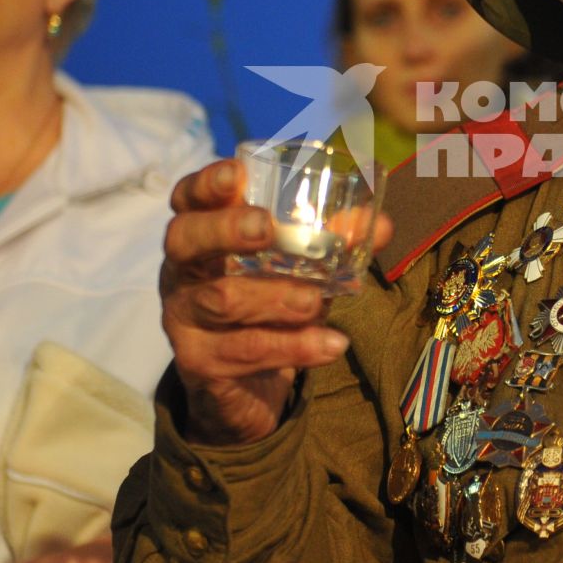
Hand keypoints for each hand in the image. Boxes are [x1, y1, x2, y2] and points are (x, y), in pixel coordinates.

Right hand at [161, 159, 391, 444]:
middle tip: (266, 228)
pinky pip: (246, 350)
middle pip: (184, 239)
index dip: (205, 184)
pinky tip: (332, 344)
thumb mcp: (301, 271)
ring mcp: (184, 317)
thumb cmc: (271, 306)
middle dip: (225, 229)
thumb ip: (335, 244)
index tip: (235, 173)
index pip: (187, 200)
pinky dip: (295, 347)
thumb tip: (380, 225)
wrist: (245, 389)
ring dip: (275, 297)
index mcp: (202, 236)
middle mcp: (182, 271)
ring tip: (316, 301)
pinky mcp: (198, 361)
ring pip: (222, 300)